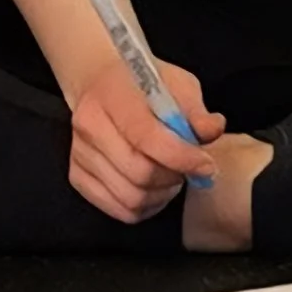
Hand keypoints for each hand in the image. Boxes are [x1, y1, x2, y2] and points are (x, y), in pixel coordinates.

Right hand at [68, 57, 225, 224]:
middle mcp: (89, 125)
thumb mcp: (176, 82)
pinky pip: (117, 209)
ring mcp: (79, 153)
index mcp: (112, 94)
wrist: (101, 82)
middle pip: (139, 172)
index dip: (181, 156)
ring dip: (161, 195)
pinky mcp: (77, 176)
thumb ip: (195, 109)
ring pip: (129, 197)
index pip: (146, 137)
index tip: (206, 164)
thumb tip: (214, 129)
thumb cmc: (142, 83)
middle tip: (189, 169)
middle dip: (173, 177)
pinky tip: (155, 190)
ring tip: (172, 178)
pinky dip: (143, 208)